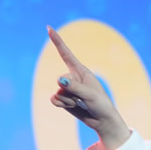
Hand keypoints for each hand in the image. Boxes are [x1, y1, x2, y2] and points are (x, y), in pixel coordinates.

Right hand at [46, 26, 130, 149]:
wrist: (102, 121)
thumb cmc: (101, 104)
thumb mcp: (90, 95)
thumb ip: (75, 87)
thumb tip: (59, 80)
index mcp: (81, 71)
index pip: (66, 53)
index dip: (57, 41)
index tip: (49, 28)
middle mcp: (72, 78)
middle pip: (61, 81)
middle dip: (71, 92)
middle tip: (84, 99)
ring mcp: (67, 88)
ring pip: (57, 92)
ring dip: (67, 100)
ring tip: (80, 103)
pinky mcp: (63, 99)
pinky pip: (54, 99)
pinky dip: (61, 104)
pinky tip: (72, 107)